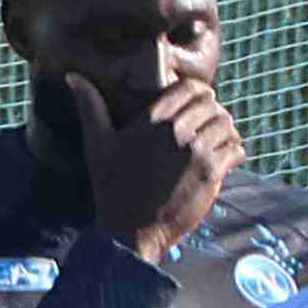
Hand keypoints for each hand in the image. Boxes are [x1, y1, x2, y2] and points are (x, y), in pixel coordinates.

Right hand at [66, 74, 245, 263]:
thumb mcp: (97, 144)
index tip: (198, 103)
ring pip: (226, 124)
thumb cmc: (112, 188)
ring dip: (225, 131)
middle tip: (208, 125)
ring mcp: (196, 152)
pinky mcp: (211, 174)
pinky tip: (226, 160)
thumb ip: (90, 107)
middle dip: (212, 112)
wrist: (130, 231)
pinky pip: (235, 149)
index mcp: (152, 120)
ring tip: (219, 141)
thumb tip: (72, 76)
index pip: (190, 88)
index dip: (198, 93)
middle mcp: (176, 131)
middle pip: (212, 105)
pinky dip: (234, 152)